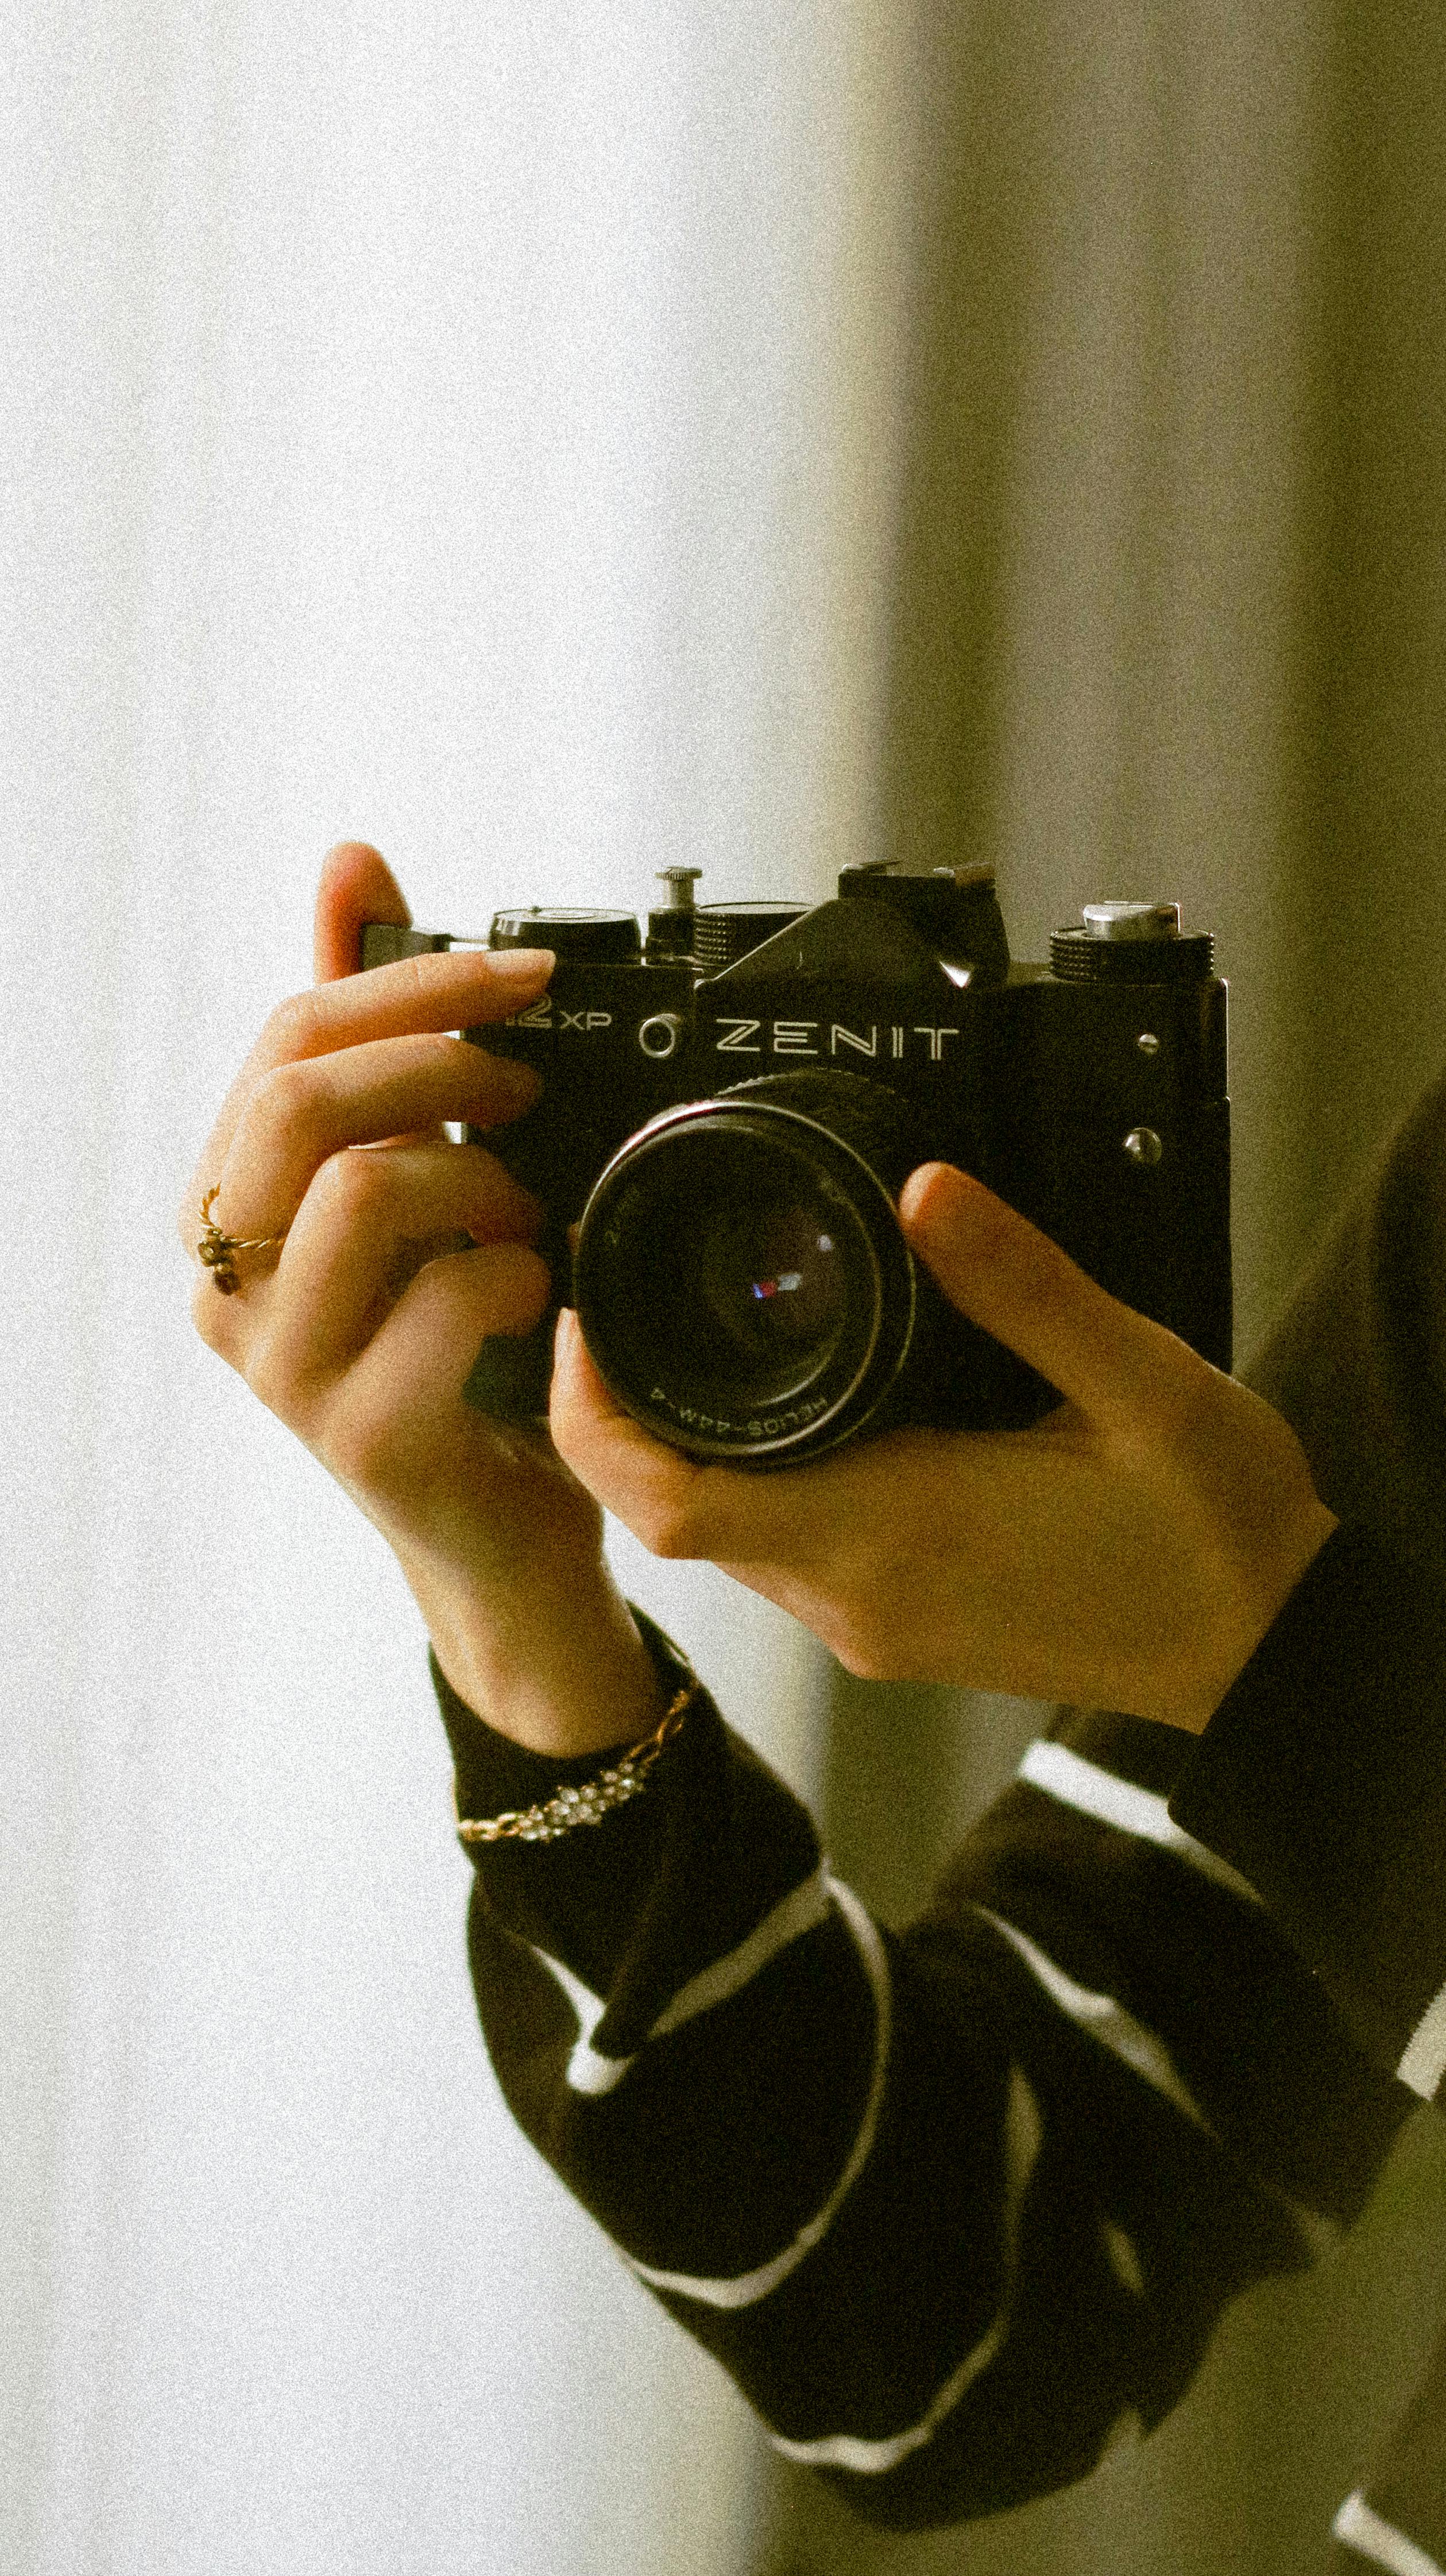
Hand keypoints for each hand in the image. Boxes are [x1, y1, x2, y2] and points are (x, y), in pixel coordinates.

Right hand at [180, 843, 664, 1754]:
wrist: (505, 1528)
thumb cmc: (459, 1339)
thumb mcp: (419, 1167)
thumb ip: (378, 1030)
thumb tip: (347, 859)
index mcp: (230, 1203)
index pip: (284, 1042)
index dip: (409, 980)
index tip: (526, 974)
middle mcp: (228, 1282)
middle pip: (299, 1101)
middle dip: (437, 1057)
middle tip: (528, 1081)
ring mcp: (283, 1368)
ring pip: (361, 1190)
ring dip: (478, 1175)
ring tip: (528, 1207)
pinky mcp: (361, 1436)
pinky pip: (443, 1300)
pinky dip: (517, 1274)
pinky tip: (539, 1294)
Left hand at [549, 1161, 1338, 1731]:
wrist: (1266, 1649)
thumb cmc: (1210, 1533)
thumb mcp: (1137, 1383)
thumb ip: (1024, 1284)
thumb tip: (927, 1190)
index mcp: (893, 1533)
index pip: (672, 1500)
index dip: (594, 1415)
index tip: (582, 1320)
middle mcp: (858, 1595)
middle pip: (673, 1513)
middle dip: (621, 1417)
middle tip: (616, 1301)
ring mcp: (873, 1624)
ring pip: (723, 1535)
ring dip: (684, 1450)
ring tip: (685, 1336)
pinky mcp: (898, 1629)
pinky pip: (781, 1552)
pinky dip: (750, 1480)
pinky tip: (790, 1411)